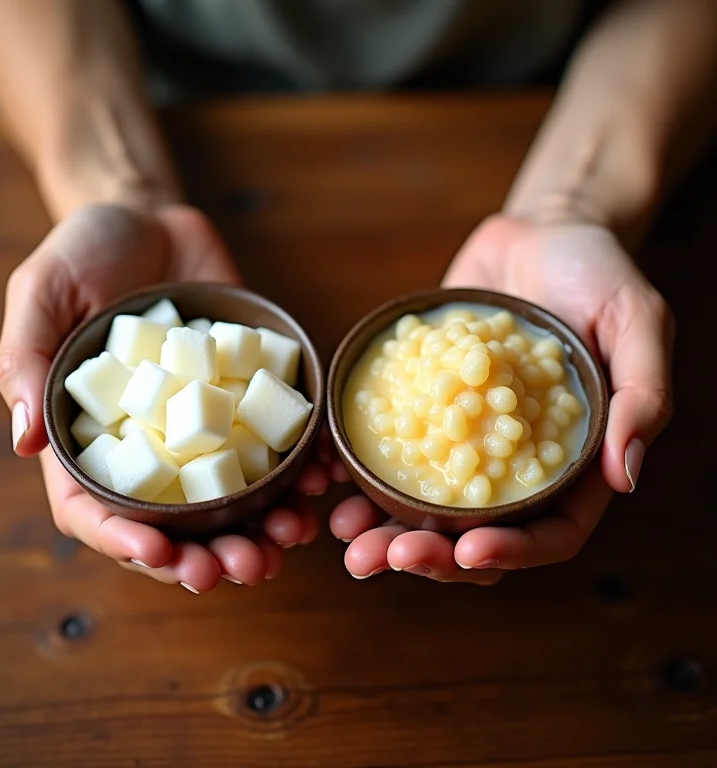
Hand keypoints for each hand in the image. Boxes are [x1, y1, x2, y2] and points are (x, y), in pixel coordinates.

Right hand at [0, 203, 326, 590]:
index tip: (162, 556)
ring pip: (230, 499)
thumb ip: (25, 362)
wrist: (151, 219)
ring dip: (261, 528)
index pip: (96, 510)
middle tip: (244, 567)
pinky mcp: (245, 397)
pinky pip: (273, 444)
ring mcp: (202, 425)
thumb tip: (25, 443)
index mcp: (91, 436)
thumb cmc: (84, 252)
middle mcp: (150, 443)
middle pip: (172, 521)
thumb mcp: (42, 295)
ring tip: (290, 539)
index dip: (123, 542)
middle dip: (207, 554)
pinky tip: (320, 480)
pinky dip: (298, 470)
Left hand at [331, 214, 672, 582]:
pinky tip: (330, 476)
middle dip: (430, 555)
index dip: (513, 552)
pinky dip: (361, 470)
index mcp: (572, 463)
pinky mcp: (427, 406)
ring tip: (346, 535)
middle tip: (381, 557)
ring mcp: (466, 438)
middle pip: (476, 533)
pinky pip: (394, 448)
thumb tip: (626, 474)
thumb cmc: (598, 273)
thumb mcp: (636, 321)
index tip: (468, 549)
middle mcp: (515, 462)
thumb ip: (640, 395)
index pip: (549, 532)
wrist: (539, 234)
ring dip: (385, 528)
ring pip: (426, 505)